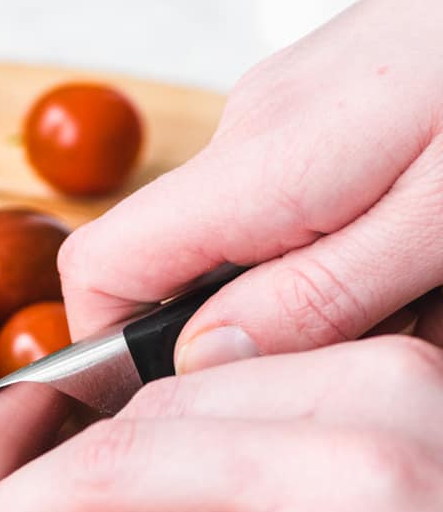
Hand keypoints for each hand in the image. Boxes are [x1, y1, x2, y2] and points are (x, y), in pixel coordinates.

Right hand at [58, 0, 442, 367]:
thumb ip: (318, 296)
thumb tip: (204, 359)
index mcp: (263, 164)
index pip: (102, 269)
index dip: (114, 352)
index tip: (188, 403)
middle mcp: (252, 130)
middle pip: (186, 271)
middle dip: (275, 335)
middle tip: (397, 338)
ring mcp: (285, 113)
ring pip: (258, 245)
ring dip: (336, 293)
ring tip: (442, 286)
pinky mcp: (325, 107)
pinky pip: (306, 207)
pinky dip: (364, 248)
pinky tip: (438, 248)